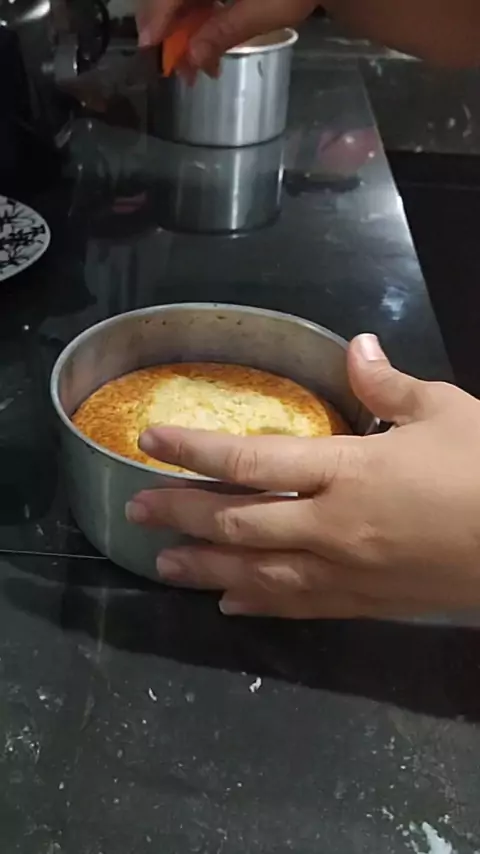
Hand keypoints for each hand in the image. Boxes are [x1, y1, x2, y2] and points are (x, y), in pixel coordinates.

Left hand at [126, 334, 479, 618]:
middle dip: (183, 514)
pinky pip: (301, 604)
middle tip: (136, 510)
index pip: (252, 461)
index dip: (195, 452)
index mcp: (349, 469)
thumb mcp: (446, 412)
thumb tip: (357, 347)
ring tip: (162, 564)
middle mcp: (333, 525)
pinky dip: (260, 603)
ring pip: (258, 573)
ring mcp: (346, 571)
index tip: (151, 441)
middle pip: (240, 523)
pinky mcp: (366, 601)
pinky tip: (230, 603)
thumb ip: (390, 384)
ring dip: (205, 568)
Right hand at [136, 0, 318, 71]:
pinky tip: (207, 43)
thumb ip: (225, 32)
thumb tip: (193, 57)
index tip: (150, 48)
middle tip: (181, 69)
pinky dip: (199, 16)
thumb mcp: (265, 9)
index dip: (156, 18)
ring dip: (186, 30)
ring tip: (200, 66)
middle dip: (171, 31)